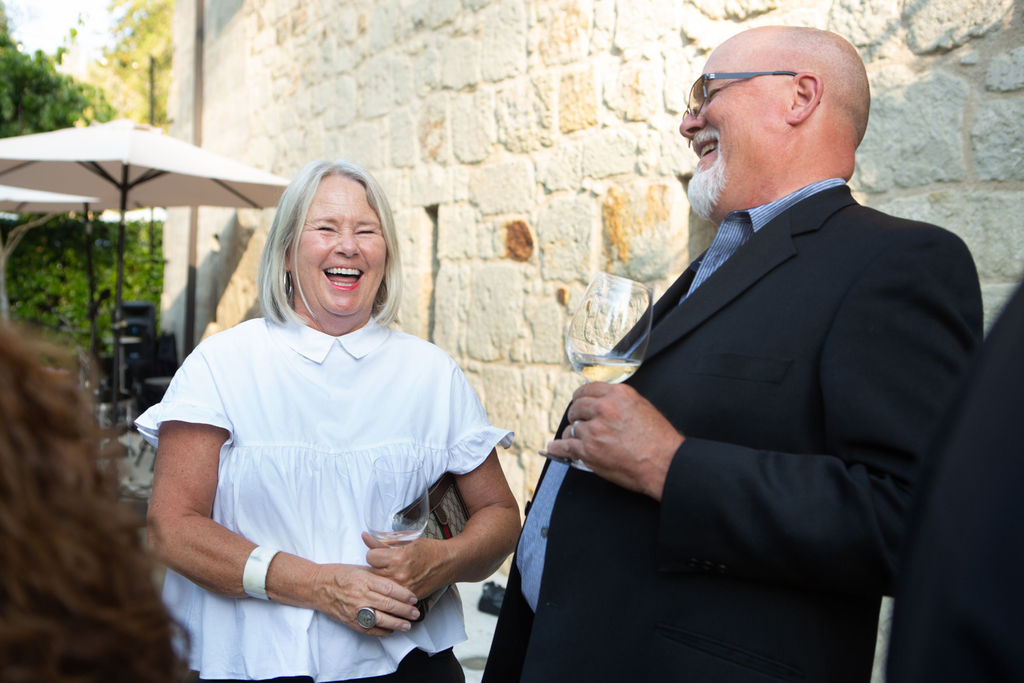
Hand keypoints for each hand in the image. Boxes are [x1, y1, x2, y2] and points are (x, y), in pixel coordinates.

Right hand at [309, 562, 420, 636]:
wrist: (316, 586)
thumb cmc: (338, 574)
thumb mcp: (359, 568)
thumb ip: (377, 575)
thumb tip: (397, 580)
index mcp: (364, 579)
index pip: (390, 588)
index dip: (404, 595)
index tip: (414, 598)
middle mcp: (360, 595)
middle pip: (388, 605)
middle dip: (405, 610)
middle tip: (415, 613)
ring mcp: (355, 610)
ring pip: (380, 619)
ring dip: (396, 623)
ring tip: (407, 625)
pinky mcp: (350, 621)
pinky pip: (368, 629)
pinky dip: (381, 631)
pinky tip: (390, 631)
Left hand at [362, 532, 453, 600]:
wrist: (449, 562)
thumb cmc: (429, 550)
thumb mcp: (406, 541)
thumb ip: (382, 542)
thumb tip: (364, 536)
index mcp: (398, 558)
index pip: (370, 557)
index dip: (375, 554)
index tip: (381, 554)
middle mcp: (399, 575)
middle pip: (372, 571)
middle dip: (377, 566)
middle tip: (387, 563)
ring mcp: (403, 588)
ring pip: (379, 584)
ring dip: (383, 578)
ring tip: (392, 573)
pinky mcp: (408, 597)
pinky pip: (390, 594)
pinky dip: (392, 589)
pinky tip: (399, 582)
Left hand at [543, 382, 683, 500]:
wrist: (665, 463)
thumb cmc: (659, 439)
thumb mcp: (642, 407)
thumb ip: (619, 401)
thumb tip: (602, 402)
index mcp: (618, 394)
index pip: (588, 389)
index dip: (582, 397)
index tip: (579, 402)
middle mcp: (604, 408)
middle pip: (577, 407)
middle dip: (577, 415)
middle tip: (579, 422)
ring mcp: (594, 430)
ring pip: (571, 427)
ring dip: (573, 434)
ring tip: (577, 439)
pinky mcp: (589, 451)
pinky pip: (565, 446)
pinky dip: (558, 448)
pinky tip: (555, 448)